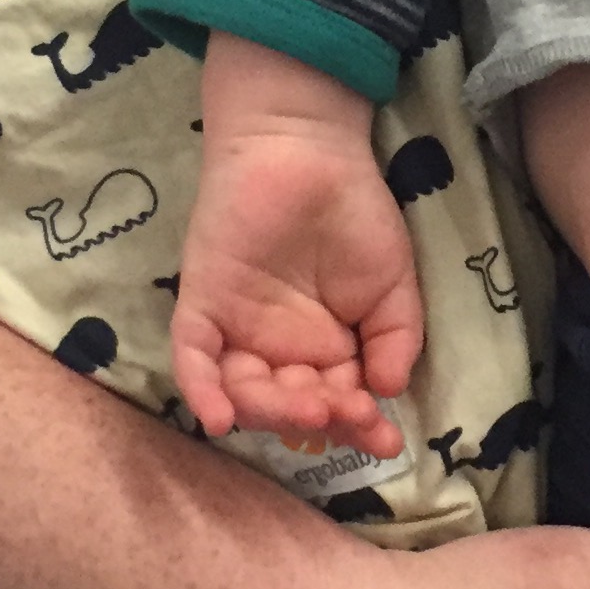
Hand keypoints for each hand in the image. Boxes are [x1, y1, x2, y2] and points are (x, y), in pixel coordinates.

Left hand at [172, 37, 423, 455]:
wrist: (308, 148)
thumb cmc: (355, 212)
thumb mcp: (394, 284)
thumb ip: (396, 340)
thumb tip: (388, 394)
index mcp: (324, 350)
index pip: (335, 405)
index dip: (358, 427)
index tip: (386, 440)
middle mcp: (277, 349)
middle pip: (289, 407)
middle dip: (319, 419)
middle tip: (346, 412)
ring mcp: (235, 328)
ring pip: (245, 392)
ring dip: (275, 411)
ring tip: (312, 407)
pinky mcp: (201, 303)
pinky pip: (193, 357)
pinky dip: (202, 390)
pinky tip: (220, 418)